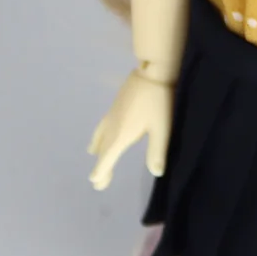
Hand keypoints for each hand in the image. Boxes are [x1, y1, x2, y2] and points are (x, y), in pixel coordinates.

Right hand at [86, 69, 173, 189]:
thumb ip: (158, 151)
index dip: (102, 170)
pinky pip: (102, 127)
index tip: (96, 182)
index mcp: (122, 134)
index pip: (108, 156)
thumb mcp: (162, 128)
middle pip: (103, 150)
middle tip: (98, 183)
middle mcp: (113, 126)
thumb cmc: (159, 101)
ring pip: (101, 138)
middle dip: (101, 166)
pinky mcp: (115, 107)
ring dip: (99, 151)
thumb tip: (156, 173)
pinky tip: (100, 135)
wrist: (151, 72)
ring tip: (94, 157)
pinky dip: (98, 137)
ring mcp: (112, 115)